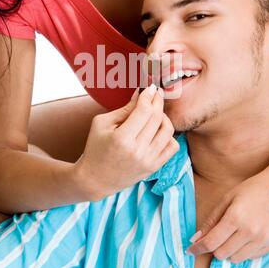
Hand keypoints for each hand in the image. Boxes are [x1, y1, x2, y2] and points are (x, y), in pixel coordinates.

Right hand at [76, 85, 179, 200]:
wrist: (95, 179)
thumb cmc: (95, 147)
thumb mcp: (102, 123)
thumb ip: (124, 109)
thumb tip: (141, 93)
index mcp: (122, 138)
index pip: (144, 110)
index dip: (149, 96)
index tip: (151, 88)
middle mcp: (137, 150)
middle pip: (157, 118)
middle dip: (158, 101)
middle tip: (157, 93)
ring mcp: (148, 160)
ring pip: (168, 130)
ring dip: (164, 117)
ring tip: (156, 113)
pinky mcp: (154, 167)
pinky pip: (173, 146)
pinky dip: (169, 135)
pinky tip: (159, 130)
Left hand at [187, 168, 268, 262]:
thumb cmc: (252, 189)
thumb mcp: (228, 198)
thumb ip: (211, 219)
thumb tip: (196, 238)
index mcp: (236, 217)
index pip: (212, 242)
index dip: (198, 248)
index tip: (191, 250)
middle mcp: (250, 232)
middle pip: (222, 254)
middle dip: (214, 248)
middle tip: (216, 237)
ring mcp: (263, 240)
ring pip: (236, 259)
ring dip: (229, 251)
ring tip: (232, 235)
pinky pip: (251, 257)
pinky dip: (243, 251)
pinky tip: (246, 237)